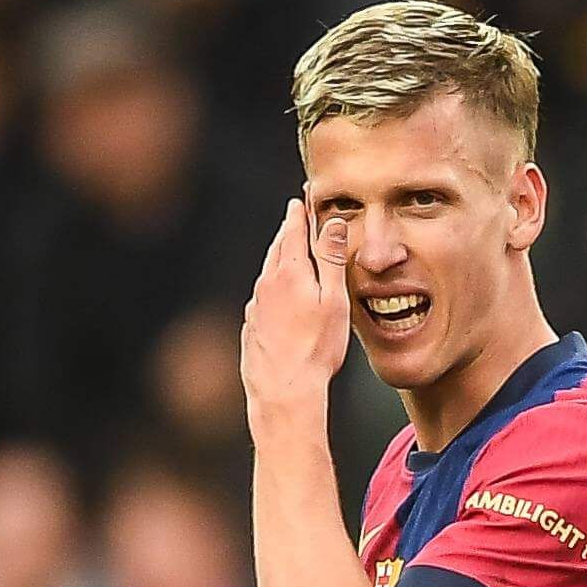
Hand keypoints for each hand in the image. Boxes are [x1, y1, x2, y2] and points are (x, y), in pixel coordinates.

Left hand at [241, 197, 351, 421]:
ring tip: (288, 251)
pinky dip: (273, 285)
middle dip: (287, 230)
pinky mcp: (252, 323)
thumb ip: (331, 260)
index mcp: (289, 273)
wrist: (283, 387)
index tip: (301, 198)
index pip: (294, 232)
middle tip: (294, 216)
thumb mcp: (333, 301)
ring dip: (278, 257)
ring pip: (268, 271)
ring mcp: (256, 304)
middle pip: (277, 248)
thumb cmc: (316, 347)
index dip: (299, 214)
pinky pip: (263, 295)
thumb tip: (330, 223)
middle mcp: (267, 283)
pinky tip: (279, 294)